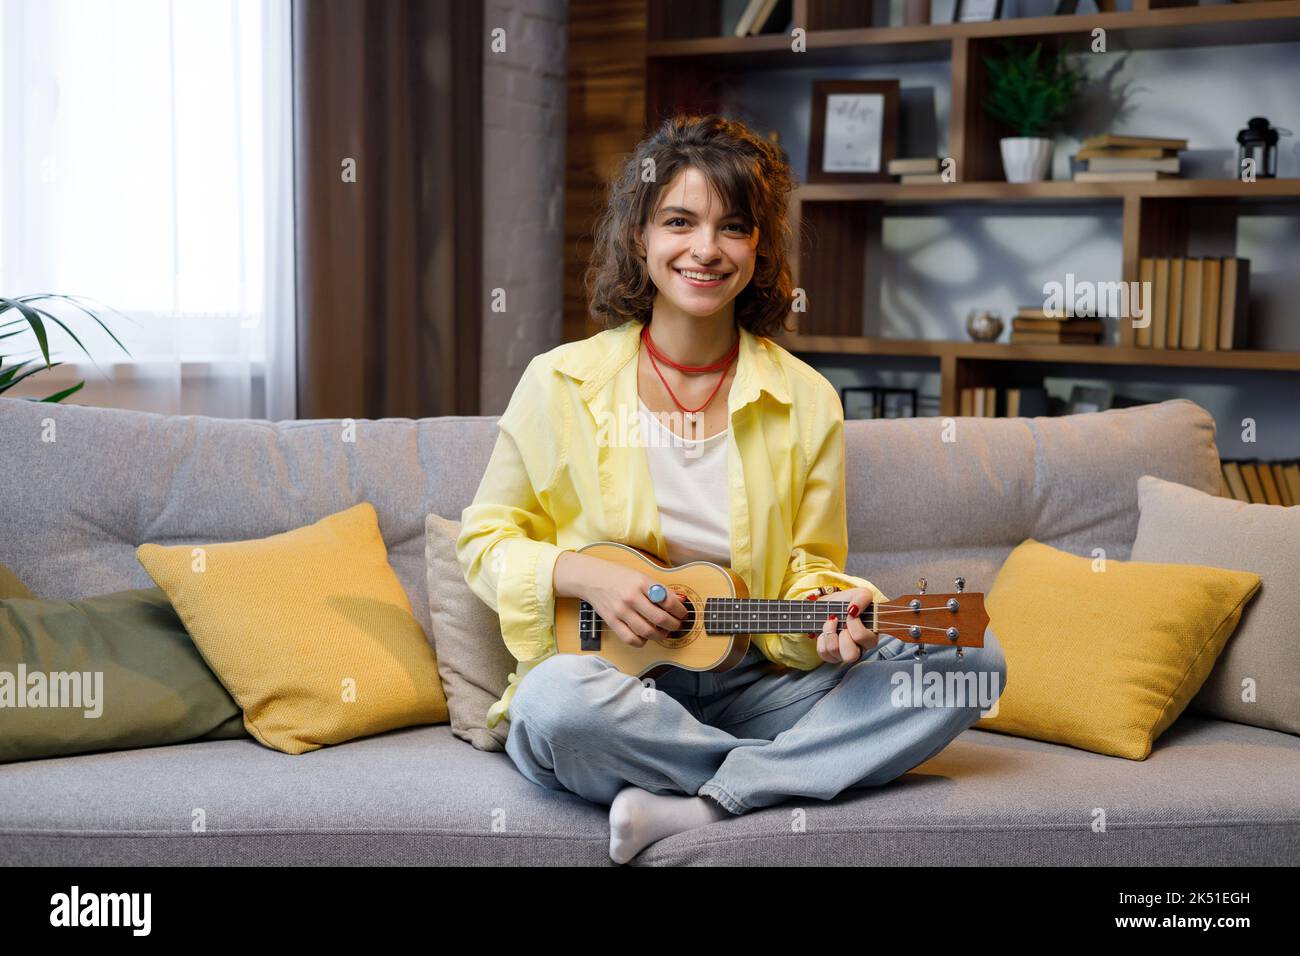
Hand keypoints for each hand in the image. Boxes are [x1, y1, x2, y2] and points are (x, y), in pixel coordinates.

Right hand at [554, 552, 688, 648]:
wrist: (591, 578)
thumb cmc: (618, 576)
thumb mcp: (641, 576)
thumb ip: (660, 589)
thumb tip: (680, 599)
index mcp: (641, 583)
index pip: (668, 600)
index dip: (680, 610)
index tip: (683, 613)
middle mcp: (631, 597)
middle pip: (660, 619)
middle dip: (674, 625)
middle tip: (677, 625)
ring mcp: (620, 611)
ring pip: (647, 631)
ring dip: (661, 635)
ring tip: (664, 632)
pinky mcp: (612, 622)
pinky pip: (630, 639)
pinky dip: (642, 642)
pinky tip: (645, 637)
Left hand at [810, 587, 877, 663]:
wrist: (831, 605)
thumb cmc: (849, 603)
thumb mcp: (860, 594)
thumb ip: (863, 598)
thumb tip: (854, 609)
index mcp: (871, 636)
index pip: (863, 638)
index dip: (853, 624)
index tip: (850, 612)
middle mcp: (859, 649)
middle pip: (851, 655)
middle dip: (842, 636)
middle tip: (842, 624)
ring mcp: (845, 654)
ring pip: (834, 652)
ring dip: (829, 632)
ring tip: (831, 622)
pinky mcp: (831, 656)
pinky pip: (823, 652)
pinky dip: (821, 639)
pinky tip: (826, 631)